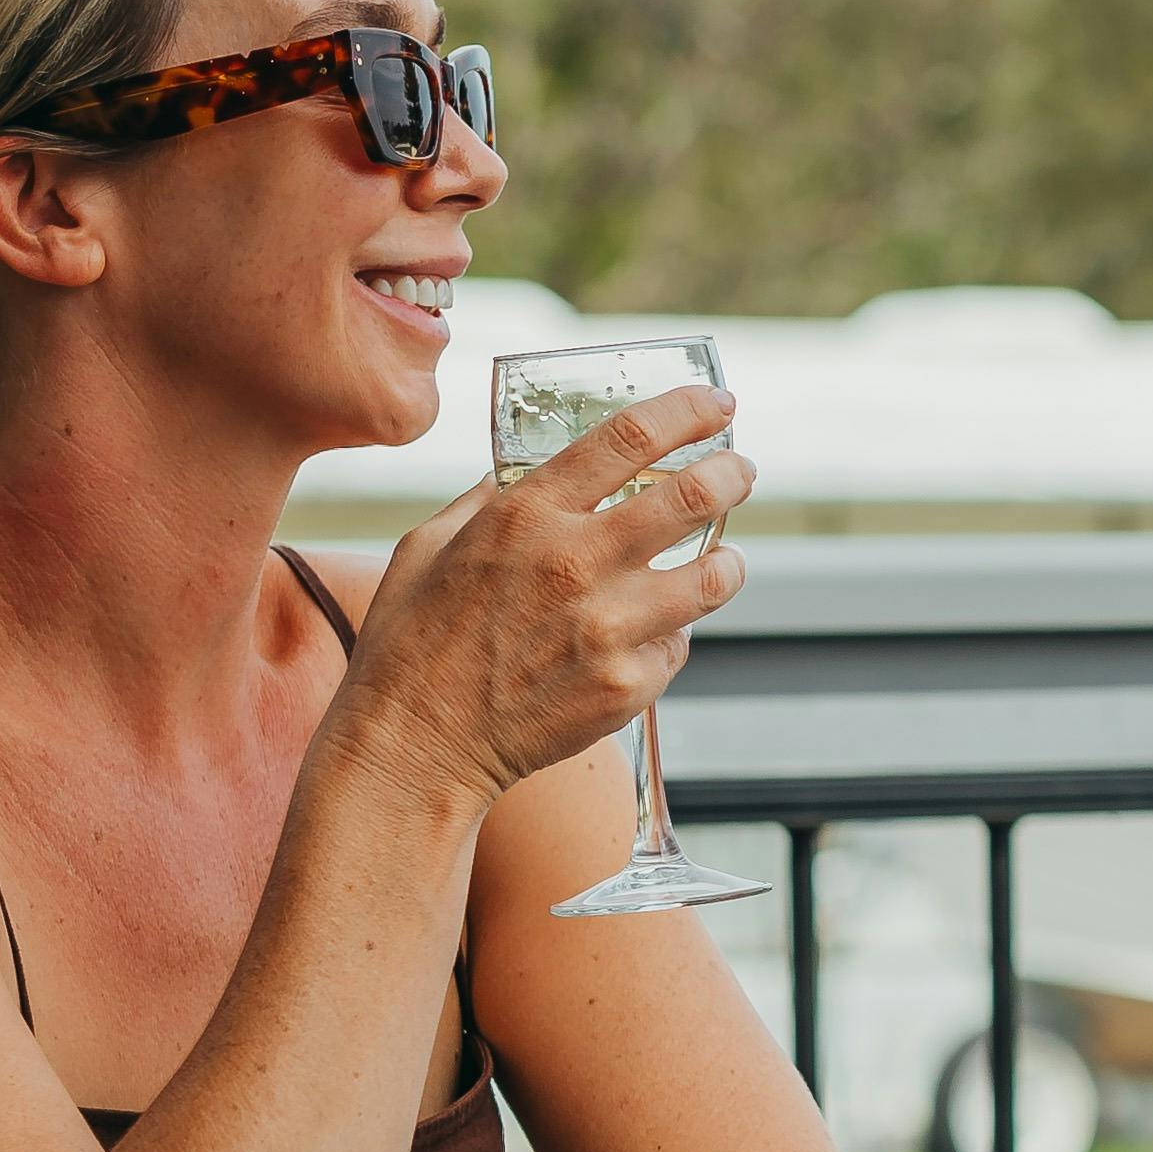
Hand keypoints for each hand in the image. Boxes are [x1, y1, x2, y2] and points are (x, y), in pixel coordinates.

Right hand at [337, 382, 752, 804]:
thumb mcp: (427, 547)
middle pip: (693, 495)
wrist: (414, 747)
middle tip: (741, 470)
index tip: (717, 404)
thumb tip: (523, 469)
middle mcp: (573, 562)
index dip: (686, 412)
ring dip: (727, 562)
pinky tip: (644, 640)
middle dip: (732, 473)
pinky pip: (677, 646)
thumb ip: (486, 500)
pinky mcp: (627, 685)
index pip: (629, 437)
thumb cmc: (411, 645)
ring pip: (712, 577)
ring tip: (722, 559)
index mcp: (525, 515)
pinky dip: (670, 638)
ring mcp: (607, 627)